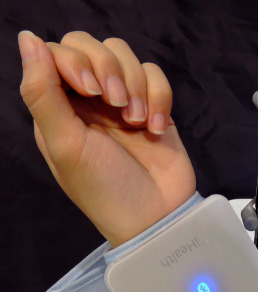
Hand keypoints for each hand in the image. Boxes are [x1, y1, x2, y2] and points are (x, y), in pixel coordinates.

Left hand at [18, 31, 195, 246]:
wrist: (153, 215)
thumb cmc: (104, 188)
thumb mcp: (64, 145)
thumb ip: (42, 92)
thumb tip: (27, 37)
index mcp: (61, 109)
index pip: (58, 53)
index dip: (75, 60)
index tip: (90, 93)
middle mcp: (90, 101)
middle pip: (92, 46)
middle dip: (107, 68)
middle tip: (116, 104)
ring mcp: (124, 103)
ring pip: (126, 56)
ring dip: (135, 85)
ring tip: (136, 122)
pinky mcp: (155, 108)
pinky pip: (156, 76)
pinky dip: (159, 97)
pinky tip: (155, 128)